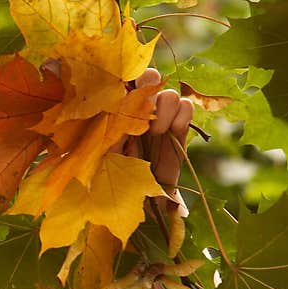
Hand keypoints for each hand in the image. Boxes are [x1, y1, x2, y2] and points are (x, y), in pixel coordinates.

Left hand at [109, 68, 193, 214]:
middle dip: (146, 85)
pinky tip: (171, 131)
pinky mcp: (178, 133)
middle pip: (147, 78)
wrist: (136, 210)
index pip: (119, 84)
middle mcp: (137, 115)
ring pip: (168, 93)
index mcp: (114, 116)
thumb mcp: (101, 158)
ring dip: (162, 107)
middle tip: (141, 105)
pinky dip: (181, 113)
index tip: (121, 94)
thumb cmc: (111, 185)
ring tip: (155, 131)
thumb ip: (107, 133)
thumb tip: (117, 110)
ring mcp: (159, 122)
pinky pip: (186, 108)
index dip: (123, 81)